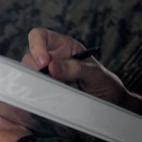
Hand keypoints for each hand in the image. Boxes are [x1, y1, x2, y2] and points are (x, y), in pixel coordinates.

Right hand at [24, 28, 141, 113]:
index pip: (39, 36)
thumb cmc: (105, 83)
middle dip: (37, 70)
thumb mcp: (95, 73)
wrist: (111, 104)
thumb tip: (51, 66)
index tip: (44, 62)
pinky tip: (51, 100)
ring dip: (40, 84)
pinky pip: (35, 92)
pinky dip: (39, 96)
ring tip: (61, 92)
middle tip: (53, 82)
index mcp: (63, 46)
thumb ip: (76, 68)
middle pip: (29, 58)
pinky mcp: (46, 93)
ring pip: (29, 76)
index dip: (37, 46)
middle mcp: (52, 59)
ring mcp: (48, 77)